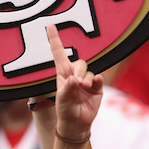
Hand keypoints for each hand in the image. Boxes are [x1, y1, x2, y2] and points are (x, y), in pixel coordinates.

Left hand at [47, 24, 102, 140]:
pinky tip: (94, 85)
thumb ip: (67, 88)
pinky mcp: (97, 88)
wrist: (77, 124)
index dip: (55, 39)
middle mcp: (74, 75)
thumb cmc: (65, 110)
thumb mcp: (62, 99)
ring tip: (84, 89)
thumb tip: (75, 79)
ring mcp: (86, 81)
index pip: (59, 53)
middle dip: (79, 71)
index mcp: (62, 74)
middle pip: (79, 62)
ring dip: (86, 79)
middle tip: (77, 83)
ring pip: (89, 71)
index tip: (49, 25)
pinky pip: (98, 78)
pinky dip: (97, 80)